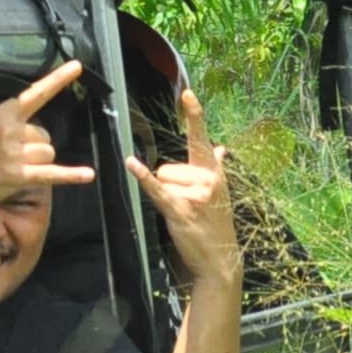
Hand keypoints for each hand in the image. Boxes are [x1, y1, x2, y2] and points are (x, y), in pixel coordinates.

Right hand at [0, 62, 98, 216]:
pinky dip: (70, 175)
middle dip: (36, 146)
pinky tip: (87, 175)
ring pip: (48, 153)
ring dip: (39, 162)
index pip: (34, 93)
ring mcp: (15, 154)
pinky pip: (51, 173)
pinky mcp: (18, 176)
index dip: (57, 80)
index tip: (77, 66)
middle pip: (45, 134)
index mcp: (2, 114)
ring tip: (16, 168)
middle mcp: (11, 130)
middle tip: (14, 156)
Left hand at [125, 88, 240, 292]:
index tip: (186, 93)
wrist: (220, 259)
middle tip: (186, 206)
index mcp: (214, 172)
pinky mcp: (180, 209)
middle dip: (169, 185)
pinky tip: (131, 163)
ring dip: (165, 197)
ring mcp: (195, 194)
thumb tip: (219, 147)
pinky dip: (142, 177)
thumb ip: (214, 167)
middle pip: (167, 167)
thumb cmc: (215, 224)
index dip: (194, 115)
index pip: (201, 138)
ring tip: (184, 213)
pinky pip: (156, 188)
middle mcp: (208, 178)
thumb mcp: (220, 193)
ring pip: (161, 180)